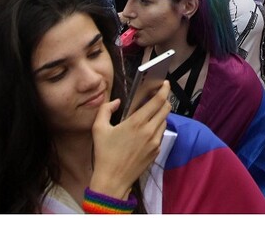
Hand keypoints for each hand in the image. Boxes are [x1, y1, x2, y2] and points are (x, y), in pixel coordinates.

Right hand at [90, 81, 170, 199]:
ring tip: (151, 113)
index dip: (164, 89)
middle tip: (158, 96)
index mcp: (137, 122)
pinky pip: (161, 134)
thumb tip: (117, 101)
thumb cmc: (104, 154)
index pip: (158, 100)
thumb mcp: (98, 129)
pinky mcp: (156, 151)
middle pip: (166, 108)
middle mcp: (149, 130)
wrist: (112, 181)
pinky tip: (147, 129)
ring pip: (165, 120)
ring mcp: (155, 142)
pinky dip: (157, 127)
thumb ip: (105, 109)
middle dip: (165, 99)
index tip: (165, 83)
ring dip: (160, 114)